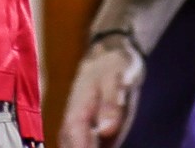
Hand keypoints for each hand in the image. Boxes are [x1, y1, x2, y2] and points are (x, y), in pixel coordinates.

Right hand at [60, 31, 145, 147]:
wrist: (110, 55)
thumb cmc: (115, 65)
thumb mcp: (119, 77)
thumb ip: (113, 103)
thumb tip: (107, 130)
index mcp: (77, 113)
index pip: (76, 144)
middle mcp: (74, 126)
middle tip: (108, 146)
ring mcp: (82, 132)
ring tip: (109, 145)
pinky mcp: (93, 135)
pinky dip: (95, 147)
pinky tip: (109, 144)